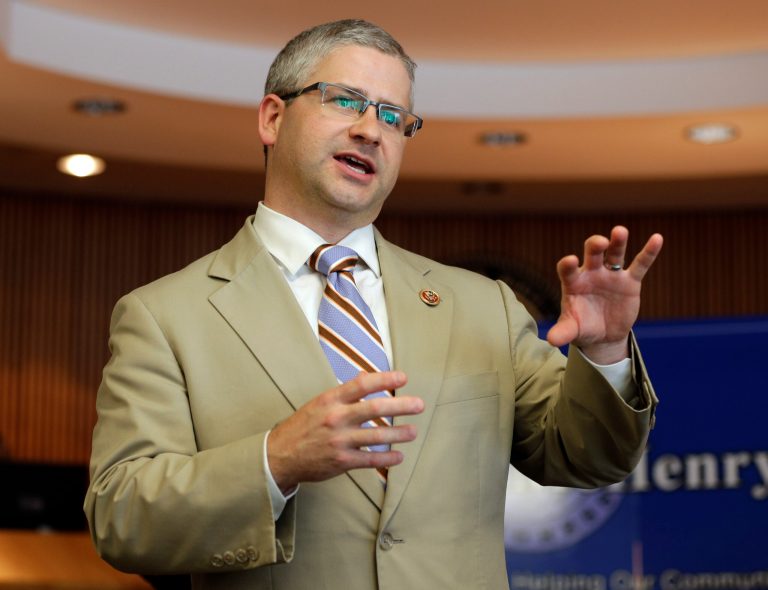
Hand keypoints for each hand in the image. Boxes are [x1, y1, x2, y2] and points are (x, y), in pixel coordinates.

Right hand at [267, 371, 423, 492]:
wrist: (281, 455)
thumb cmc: (303, 425)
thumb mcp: (320, 402)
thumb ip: (345, 391)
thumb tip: (366, 376)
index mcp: (331, 400)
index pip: (362, 385)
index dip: (384, 379)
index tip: (403, 378)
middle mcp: (336, 418)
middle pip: (374, 409)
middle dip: (400, 406)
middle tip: (419, 405)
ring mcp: (339, 441)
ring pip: (376, 436)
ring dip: (399, 434)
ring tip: (413, 431)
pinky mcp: (341, 461)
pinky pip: (370, 460)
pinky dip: (387, 459)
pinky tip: (399, 456)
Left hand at [546, 226, 662, 363]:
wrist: (603, 334)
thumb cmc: (582, 327)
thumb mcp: (572, 330)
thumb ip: (562, 332)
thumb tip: (552, 341)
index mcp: (573, 283)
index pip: (567, 269)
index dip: (568, 264)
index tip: (571, 261)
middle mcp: (592, 274)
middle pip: (592, 254)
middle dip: (595, 246)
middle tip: (600, 243)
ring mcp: (611, 275)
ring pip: (615, 254)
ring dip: (618, 242)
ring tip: (620, 231)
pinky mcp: (630, 282)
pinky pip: (640, 265)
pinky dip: (649, 252)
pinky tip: (657, 239)